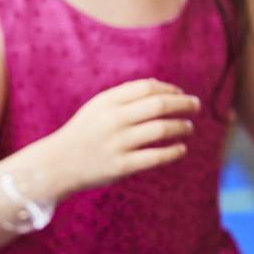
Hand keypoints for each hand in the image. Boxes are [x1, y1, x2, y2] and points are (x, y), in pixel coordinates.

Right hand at [37, 79, 199, 193]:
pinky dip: (174, 152)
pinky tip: (181, 149)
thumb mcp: (97, 108)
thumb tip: (161, 87)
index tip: (181, 95)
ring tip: (188, 128)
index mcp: (107, 102)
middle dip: (184, 104)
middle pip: (159, 106)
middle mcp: (112, 120)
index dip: (170, 90)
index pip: (148, 88)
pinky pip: (156, 157)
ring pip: (161, 130)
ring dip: (181, 127)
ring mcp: (117, 144)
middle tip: (196, 106)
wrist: (57, 164)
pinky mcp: (121, 166)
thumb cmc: (84, 133)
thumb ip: (124, 95)